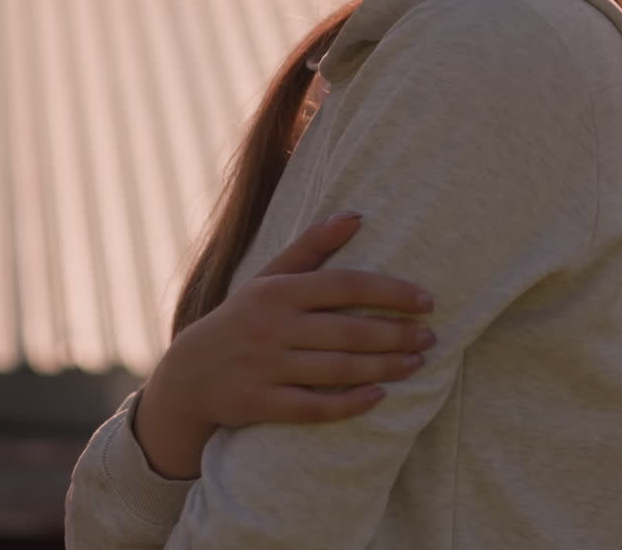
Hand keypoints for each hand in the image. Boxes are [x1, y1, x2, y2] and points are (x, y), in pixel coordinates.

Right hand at [159, 213, 436, 430]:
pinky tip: (380, 397)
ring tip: (416, 362)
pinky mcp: (260, 404)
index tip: (426, 300)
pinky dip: (349, 404)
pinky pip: (314, 407)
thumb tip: (357, 215)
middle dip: (395, 334)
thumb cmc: (243, 317)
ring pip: (337, 370)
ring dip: (383, 368)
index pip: (345, 285)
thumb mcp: (270, 278)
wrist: (190, 374)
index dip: (389, 293)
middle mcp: (272, 326)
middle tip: (431, 336)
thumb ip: (312, 246)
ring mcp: (265, 367)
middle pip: (347, 331)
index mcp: (278, 290)